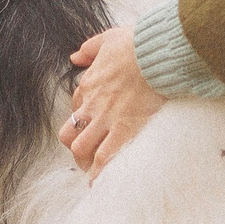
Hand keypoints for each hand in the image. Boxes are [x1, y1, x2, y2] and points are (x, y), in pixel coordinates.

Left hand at [61, 24, 161, 176]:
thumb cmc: (136, 44)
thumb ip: (89, 48)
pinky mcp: (124, 131)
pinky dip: (101, 174)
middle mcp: (92, 105)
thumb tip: (75, 57)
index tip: (94, 126)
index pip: (75, 108)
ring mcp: (106, 120)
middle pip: (70, 133)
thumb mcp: (107, 39)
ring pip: (81, 149)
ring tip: (96, 173)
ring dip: (86, 162)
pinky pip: (105, 158)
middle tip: (90, 154)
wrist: (154, 54)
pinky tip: (102, 184)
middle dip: (77, 146)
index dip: (83, 120)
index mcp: (88, 85)